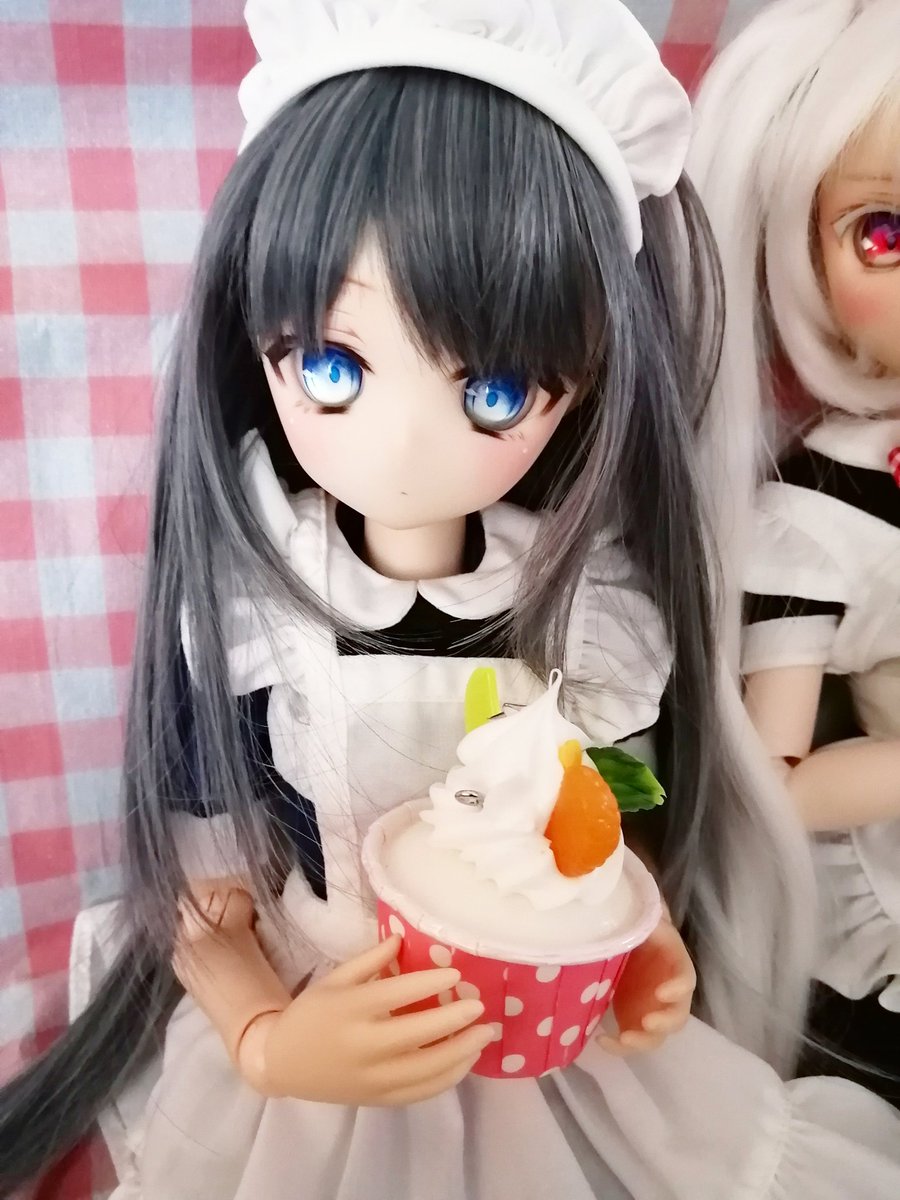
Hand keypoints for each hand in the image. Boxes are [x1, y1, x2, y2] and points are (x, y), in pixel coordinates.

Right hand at [256, 935, 493, 1105]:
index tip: (457, 976)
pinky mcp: (377, 1099)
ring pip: (425, 1070)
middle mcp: (361, 1046)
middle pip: (417, 1036)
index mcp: (349, 1010)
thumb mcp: (335, 980)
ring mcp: (371, 1078)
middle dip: (454, 1022)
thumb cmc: (312, 1014)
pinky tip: (465, 1062)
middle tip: (481, 1007)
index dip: (429, 985)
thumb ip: (370, 961)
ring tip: (483, 1035)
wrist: (282, 1063)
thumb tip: (403, 939)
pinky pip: (419, 1092)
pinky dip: (447, 1079)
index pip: (396, 996)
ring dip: (460, 1054)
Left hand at [596, 914, 695, 1055]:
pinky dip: (620, 1046)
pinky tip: (602, 1040)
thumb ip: (648, 916)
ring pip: (658, 1036)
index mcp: (674, 966)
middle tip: (647, 1022)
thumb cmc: (638, 930)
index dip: (677, 988)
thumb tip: (649, 901)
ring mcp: (653, 1011)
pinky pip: (632, 1041)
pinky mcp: (634, 1022)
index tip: (661, 992)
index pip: (686, 980)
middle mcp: (669, 994)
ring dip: (644, 1040)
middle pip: (678, 1016)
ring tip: (624, 1037)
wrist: (624, 945)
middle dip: (665, 1022)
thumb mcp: (644, 920)